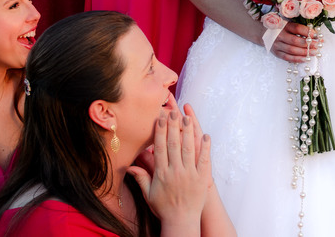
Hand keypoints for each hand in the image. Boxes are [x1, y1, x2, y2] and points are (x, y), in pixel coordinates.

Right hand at [127, 107, 210, 226]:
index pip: (160, 148)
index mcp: (162, 174)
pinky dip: (205, 147)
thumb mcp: (149, 194)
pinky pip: (204, 160)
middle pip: (174, 144)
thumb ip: (141, 178)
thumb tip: (129, 167)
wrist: (182, 221)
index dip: (160, 132)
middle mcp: (176, 172)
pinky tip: (206, 135)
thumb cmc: (164, 208)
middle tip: (172, 112)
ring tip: (187, 118)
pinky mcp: (202, 178)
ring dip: (188, 132)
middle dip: (173, 127)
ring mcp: (190, 174)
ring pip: (189, 149)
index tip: (160, 119)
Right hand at [270, 22, 322, 63]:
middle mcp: (279, 35)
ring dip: (305, 52)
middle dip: (308, 44)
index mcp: (283, 26)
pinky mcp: (276, 53)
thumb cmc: (280, 28)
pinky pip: (288, 58)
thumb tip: (316, 35)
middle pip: (295, 41)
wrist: (263, 33)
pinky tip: (305, 59)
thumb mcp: (288, 24)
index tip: (317, 35)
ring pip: (292, 50)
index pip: (297, 28)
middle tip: (318, 45)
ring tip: (314, 52)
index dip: (308, 32)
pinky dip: (297, 59)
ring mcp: (277, 45)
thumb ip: (300, 28)